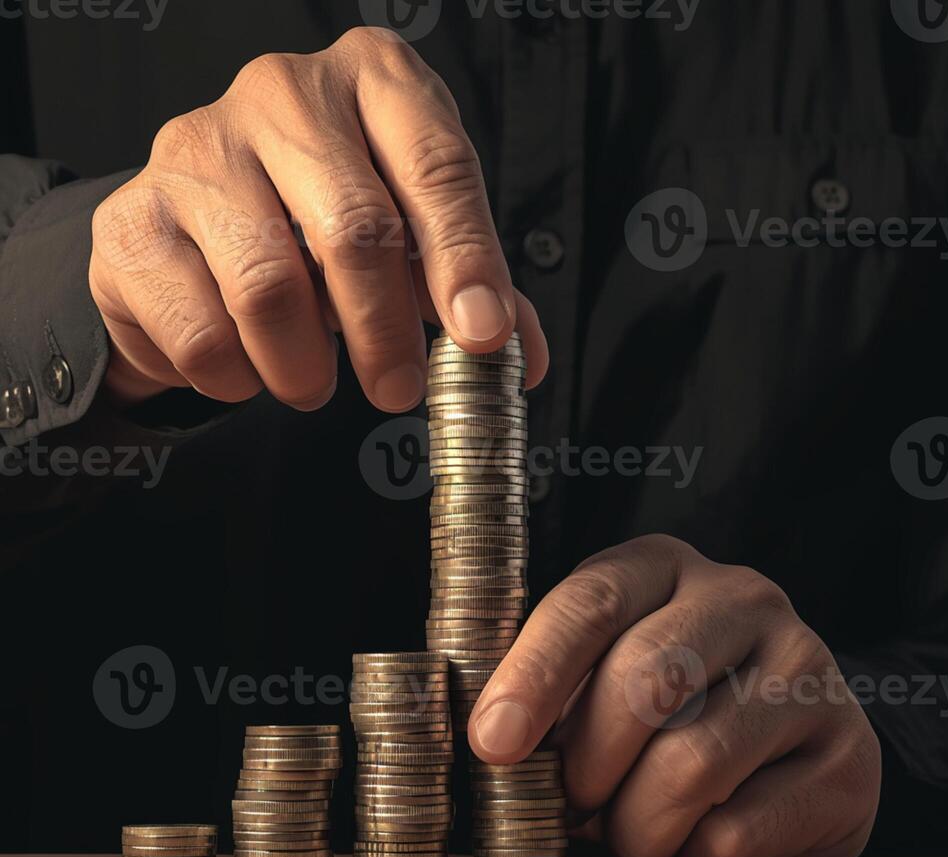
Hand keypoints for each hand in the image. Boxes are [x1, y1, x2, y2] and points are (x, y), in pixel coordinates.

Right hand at [90, 28, 547, 407]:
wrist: (197, 226)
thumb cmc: (319, 220)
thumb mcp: (410, 235)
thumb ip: (468, 286)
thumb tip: (520, 355)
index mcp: (372, 81)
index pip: (436, 168)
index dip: (466, 262)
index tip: (482, 338)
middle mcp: (282, 93)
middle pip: (354, 228)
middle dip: (385, 332)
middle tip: (397, 389)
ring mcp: (195, 148)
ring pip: (269, 288)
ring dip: (304, 366)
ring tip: (314, 382)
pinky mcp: (133, 220)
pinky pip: (201, 332)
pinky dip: (238, 376)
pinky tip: (249, 366)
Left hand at [469, 535, 881, 856]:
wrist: (791, 725)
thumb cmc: (670, 694)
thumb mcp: (605, 660)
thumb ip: (555, 684)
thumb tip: (490, 741)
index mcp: (666, 566)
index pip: (593, 603)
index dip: (534, 675)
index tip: (494, 743)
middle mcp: (745, 600)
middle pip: (644, 680)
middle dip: (588, 763)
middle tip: (573, 804)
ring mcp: (808, 672)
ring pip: (692, 764)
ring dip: (636, 825)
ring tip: (629, 831)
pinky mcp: (848, 756)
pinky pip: (741, 832)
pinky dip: (693, 855)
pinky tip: (693, 837)